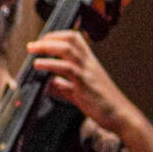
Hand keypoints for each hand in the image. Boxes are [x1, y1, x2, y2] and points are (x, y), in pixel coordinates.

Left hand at [26, 29, 140, 132]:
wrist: (120, 115)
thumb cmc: (103, 104)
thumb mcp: (82, 91)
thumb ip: (66, 85)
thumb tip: (52, 83)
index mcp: (90, 62)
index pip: (75, 39)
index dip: (57, 35)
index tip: (43, 39)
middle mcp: (89, 64)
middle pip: (70, 40)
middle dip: (48, 39)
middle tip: (32, 45)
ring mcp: (87, 73)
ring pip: (67, 50)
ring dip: (47, 47)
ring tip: (32, 50)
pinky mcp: (84, 84)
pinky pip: (67, 69)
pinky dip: (50, 64)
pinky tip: (38, 65)